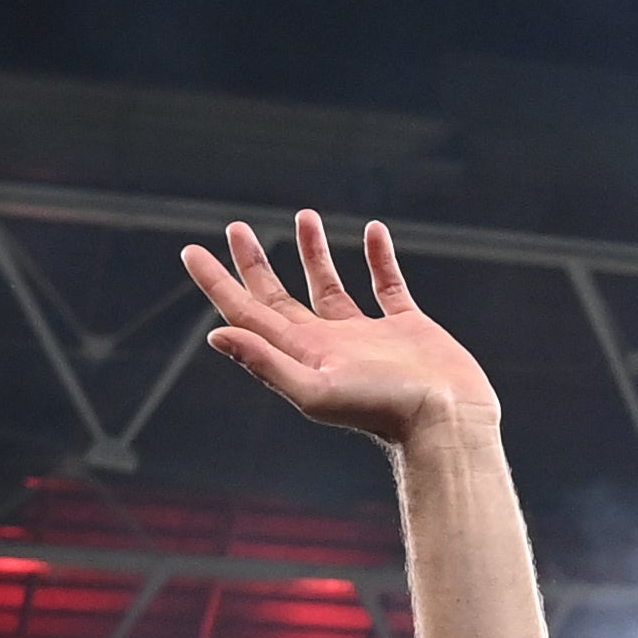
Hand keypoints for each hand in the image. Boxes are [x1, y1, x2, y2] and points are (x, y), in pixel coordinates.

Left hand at [182, 212, 499, 447]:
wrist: (447, 422)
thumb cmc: (382, 410)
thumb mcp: (314, 388)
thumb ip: (265, 361)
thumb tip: (216, 332)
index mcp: (301, 354)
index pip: (246, 314)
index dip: (216, 283)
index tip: (190, 251)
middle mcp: (327, 343)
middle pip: (279, 297)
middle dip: (255, 263)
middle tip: (236, 228)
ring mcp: (367, 335)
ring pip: (330, 285)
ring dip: (314, 252)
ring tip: (305, 216)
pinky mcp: (407, 328)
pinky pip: (388, 284)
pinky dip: (379, 257)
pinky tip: (374, 232)